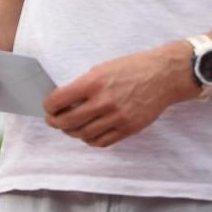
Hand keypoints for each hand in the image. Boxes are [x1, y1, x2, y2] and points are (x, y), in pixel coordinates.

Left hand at [43, 44, 185, 147]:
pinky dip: (90, 140)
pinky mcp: (129, 129)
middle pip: (68, 122)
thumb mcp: (100, 69)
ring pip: (83, 135)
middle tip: (53, 119)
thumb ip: (82, 85)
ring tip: (70, 126)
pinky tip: (88, 133)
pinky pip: (102, 142)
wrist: (162, 76)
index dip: (48, 106)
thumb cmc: (131, 69)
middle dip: (55, 122)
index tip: (48, 107)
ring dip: (72, 132)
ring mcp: (117, 118)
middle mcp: (103, 102)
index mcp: (93, 83)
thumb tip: (63, 101)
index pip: (59, 101)